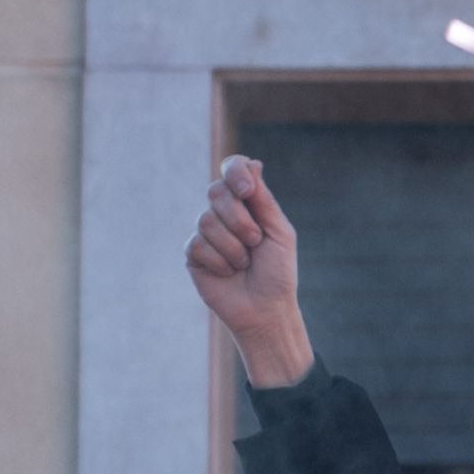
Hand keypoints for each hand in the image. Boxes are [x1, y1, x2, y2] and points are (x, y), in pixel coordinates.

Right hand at [186, 155, 316, 386]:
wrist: (266, 309)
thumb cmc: (278, 272)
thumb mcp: (279, 233)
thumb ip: (264, 200)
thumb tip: (253, 163)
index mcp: (248, 203)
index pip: (233, 169)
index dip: (235, 172)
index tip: (247, 192)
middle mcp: (225, 213)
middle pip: (216, 191)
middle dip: (240, 219)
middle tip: (256, 242)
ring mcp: (207, 232)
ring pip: (207, 221)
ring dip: (233, 247)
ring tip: (244, 264)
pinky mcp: (194, 253)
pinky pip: (198, 244)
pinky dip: (220, 261)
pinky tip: (228, 273)